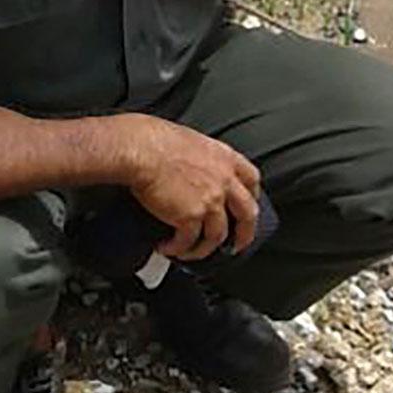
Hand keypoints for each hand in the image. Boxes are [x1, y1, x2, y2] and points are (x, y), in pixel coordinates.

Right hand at [117, 116, 260, 259]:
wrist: (140, 149)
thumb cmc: (155, 139)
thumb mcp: (192, 141)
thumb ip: (202, 159)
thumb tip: (195, 171)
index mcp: (225, 158)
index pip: (252, 179)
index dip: (252, 196)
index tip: (246, 207)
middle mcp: (224, 180)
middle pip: (247, 214)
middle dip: (244, 234)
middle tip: (236, 246)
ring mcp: (211, 200)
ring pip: (217, 236)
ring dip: (204, 248)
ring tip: (191, 252)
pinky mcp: (191, 217)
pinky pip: (189, 242)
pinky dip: (178, 249)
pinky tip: (168, 248)